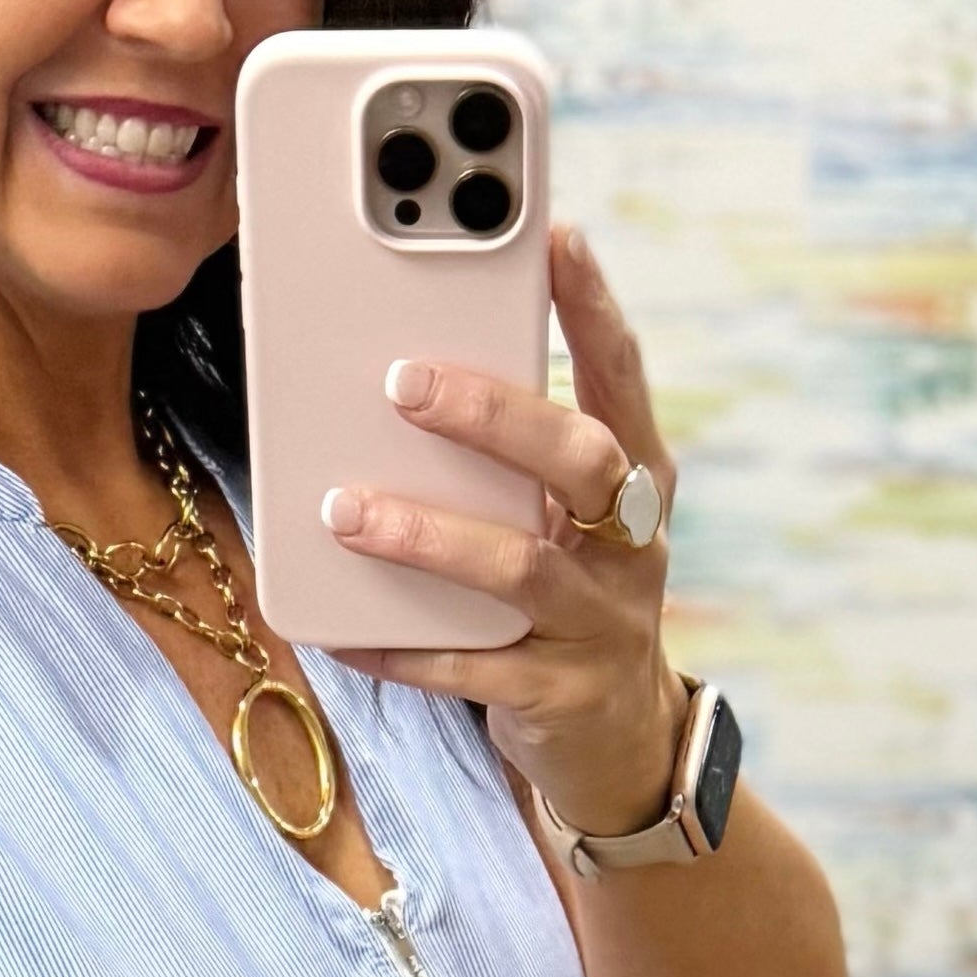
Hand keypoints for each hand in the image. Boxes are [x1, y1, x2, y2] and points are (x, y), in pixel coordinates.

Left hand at [317, 221, 686, 853]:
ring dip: (429, 534)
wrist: (616, 741)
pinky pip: (470, 671)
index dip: (593, 306)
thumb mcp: (560, 516)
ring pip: (522, 567)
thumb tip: (399, 366)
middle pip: (584, 461)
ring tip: (346, 510)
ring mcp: (600, 625)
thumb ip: (511, 454)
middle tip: (404, 381)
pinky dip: (401, 649)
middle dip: (495, 415)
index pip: (622, 376)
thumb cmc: (566, 594)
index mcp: (637, 478)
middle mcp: (633, 545)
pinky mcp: (556, 698)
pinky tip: (339, 630)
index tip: (555, 235)